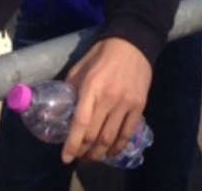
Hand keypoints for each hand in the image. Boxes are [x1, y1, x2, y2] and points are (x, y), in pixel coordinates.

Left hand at [61, 37, 152, 163]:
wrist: (134, 43)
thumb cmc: (103, 54)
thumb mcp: (81, 66)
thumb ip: (72, 87)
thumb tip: (62, 109)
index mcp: (91, 87)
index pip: (81, 123)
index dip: (72, 144)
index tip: (66, 158)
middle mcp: (109, 98)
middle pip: (95, 135)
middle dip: (84, 151)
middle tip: (78, 157)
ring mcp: (126, 103)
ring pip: (111, 138)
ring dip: (100, 153)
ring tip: (92, 158)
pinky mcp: (139, 105)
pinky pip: (128, 133)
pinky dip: (118, 147)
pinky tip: (111, 152)